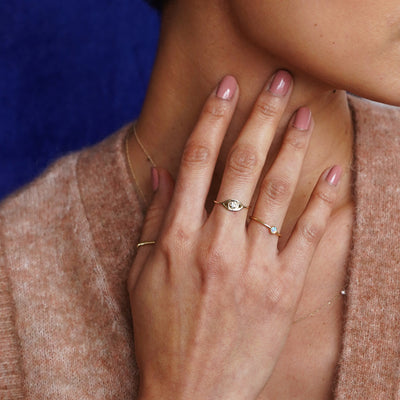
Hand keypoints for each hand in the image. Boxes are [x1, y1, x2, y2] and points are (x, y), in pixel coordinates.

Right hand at [128, 71, 341, 399]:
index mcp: (177, 237)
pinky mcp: (281, 290)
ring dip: (293, 148)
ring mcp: (253, 266)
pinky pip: (307, 237)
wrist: (190, 391)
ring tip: (304, 116)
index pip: (197, 160)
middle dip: (261, 117)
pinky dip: (322, 203)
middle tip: (278, 83)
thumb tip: (164, 173)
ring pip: (278, 192)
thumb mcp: (140, 273)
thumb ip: (154, 218)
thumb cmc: (159, 330)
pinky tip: (333, 174)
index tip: (227, 86)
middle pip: (243, 165)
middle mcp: (216, 244)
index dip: (213, 117)